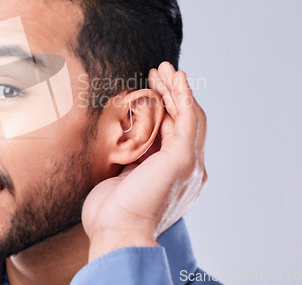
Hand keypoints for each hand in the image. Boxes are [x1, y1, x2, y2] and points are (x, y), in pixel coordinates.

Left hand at [81, 62, 207, 260]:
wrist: (117, 233)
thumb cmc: (112, 213)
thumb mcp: (123, 178)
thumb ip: (132, 158)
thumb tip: (124, 141)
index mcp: (174, 175)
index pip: (175, 133)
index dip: (165, 108)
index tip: (150, 89)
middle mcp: (189, 169)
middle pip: (185, 120)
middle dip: (171, 94)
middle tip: (158, 73)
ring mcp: (189, 163)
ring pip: (188, 115)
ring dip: (176, 88)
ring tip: (163, 68)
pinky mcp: (184, 157)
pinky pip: (189, 117)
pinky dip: (184, 94)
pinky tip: (176, 76)